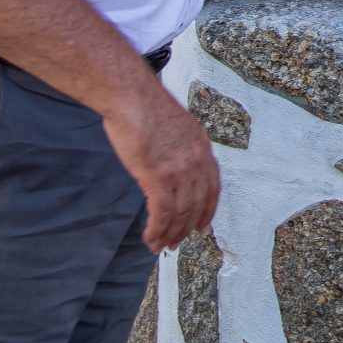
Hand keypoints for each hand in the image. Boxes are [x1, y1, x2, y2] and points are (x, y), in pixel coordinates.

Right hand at [102, 83, 222, 251]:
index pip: (212, 186)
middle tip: (176, 243)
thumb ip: (178, 149)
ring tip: (160, 246)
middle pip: (197, 204)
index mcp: (202, 146)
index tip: (203, 226)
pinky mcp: (159, 177)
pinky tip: (150, 238)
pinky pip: (162, 212)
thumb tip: (170, 168)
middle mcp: (197, 160)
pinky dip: (157, 229)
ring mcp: (180, 169)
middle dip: (186, 227)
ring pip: (179, 212)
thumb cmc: (143, 106)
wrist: (130, 96)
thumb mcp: (174, 127)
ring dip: (169, 233)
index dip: (208, 209)